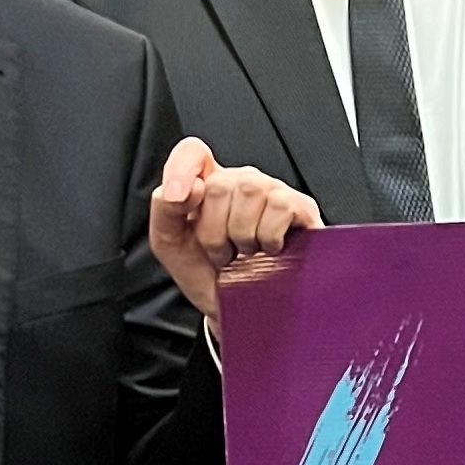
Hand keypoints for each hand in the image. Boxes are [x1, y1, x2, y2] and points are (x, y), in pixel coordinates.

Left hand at [150, 141, 322, 314]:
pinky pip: (280, 207)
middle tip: (222, 251)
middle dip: (215, 230)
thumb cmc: (207, 275)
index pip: (193, 153)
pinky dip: (270, 236)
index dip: (183, 169)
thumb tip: (188, 188)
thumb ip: (164, 208)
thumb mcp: (171, 243)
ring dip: (243, 235)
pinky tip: (270, 249)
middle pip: (219, 184)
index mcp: (206, 184)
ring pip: (251, 191)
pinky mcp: (301, 208)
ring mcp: (272, 192)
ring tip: (246, 252)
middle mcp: (240, 182)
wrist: (237, 310)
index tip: (181, 200)